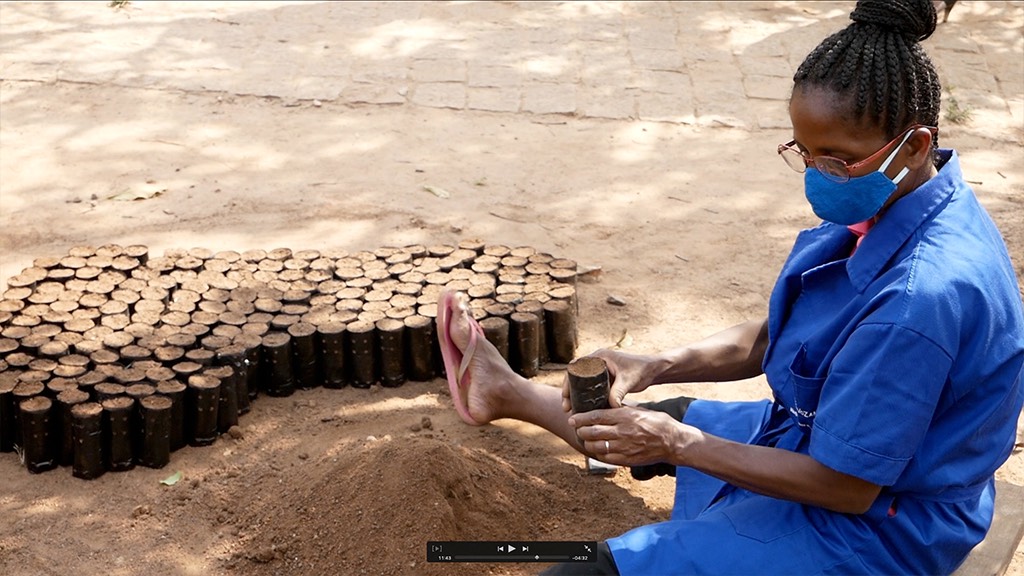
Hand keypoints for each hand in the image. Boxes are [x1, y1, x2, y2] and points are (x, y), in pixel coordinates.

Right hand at [561, 349, 659, 411]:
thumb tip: (611, 407)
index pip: (576, 367)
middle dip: (568, 392)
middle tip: (566, 408)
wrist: (653, 370)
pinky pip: (590, 387)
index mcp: (599, 356)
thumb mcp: (628, 381)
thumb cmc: (641, 370)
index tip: (565, 396)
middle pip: (576, 376)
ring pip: (582, 383)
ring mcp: (600, 369)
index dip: (567, 382)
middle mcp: (597, 361)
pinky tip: (582, 409)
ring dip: (575, 395)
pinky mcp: (605, 377)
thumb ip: (619, 392)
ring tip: (570, 411)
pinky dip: (585, 396)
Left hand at [568, 406, 692, 466]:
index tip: (572, 418)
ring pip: (597, 446)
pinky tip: (596, 450)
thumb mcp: (639, 410)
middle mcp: (623, 431)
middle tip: (577, 429)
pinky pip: (606, 458)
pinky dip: (598, 453)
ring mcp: (625, 447)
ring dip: (587, 443)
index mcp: (625, 416)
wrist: (673, 441)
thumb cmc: (657, 422)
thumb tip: (606, 406)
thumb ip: (622, 409)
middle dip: (581, 431)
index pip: (596, 416)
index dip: (581, 418)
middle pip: (593, 432)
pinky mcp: (627, 459)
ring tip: (584, 440)